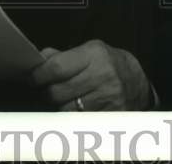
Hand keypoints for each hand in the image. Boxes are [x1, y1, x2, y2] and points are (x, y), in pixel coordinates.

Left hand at [30, 40, 151, 110]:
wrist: (139, 83)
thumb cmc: (111, 64)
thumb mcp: (91, 51)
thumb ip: (64, 56)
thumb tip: (41, 59)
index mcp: (95, 55)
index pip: (57, 68)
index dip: (39, 75)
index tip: (32, 78)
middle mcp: (102, 76)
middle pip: (58, 91)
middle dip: (47, 91)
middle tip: (46, 88)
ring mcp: (107, 99)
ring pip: (66, 109)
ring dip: (60, 105)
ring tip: (66, 96)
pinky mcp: (109, 116)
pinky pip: (79, 120)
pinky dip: (73, 116)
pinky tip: (77, 107)